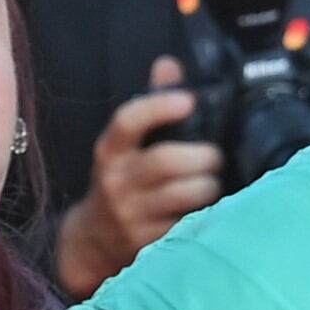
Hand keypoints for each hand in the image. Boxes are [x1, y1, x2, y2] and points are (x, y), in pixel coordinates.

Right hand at [51, 58, 222, 295]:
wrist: (93, 239)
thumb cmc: (121, 181)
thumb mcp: (126, 146)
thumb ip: (149, 105)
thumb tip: (169, 65)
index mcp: (110, 150)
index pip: (127, 121)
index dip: (158, 107)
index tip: (188, 100)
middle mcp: (117, 181)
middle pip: (167, 161)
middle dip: (204, 156)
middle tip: (216, 157)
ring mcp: (131, 215)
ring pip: (184, 194)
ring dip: (210, 186)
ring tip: (214, 183)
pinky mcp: (147, 244)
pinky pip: (188, 225)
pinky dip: (207, 215)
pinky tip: (211, 210)